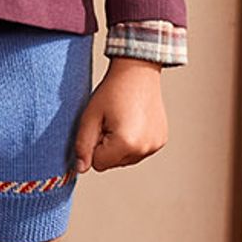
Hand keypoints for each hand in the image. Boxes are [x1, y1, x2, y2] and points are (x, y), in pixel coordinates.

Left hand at [72, 57, 166, 174]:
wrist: (138, 72)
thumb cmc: (113, 91)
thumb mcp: (90, 117)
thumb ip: (83, 145)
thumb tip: (81, 169)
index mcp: (126, 143)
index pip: (98, 164)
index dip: (94, 145)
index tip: (100, 125)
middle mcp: (144, 148)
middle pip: (113, 164)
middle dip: (107, 147)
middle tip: (111, 121)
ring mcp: (155, 145)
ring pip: (125, 159)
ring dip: (119, 145)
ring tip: (123, 120)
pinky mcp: (160, 141)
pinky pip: (138, 151)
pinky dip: (133, 142)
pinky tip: (134, 122)